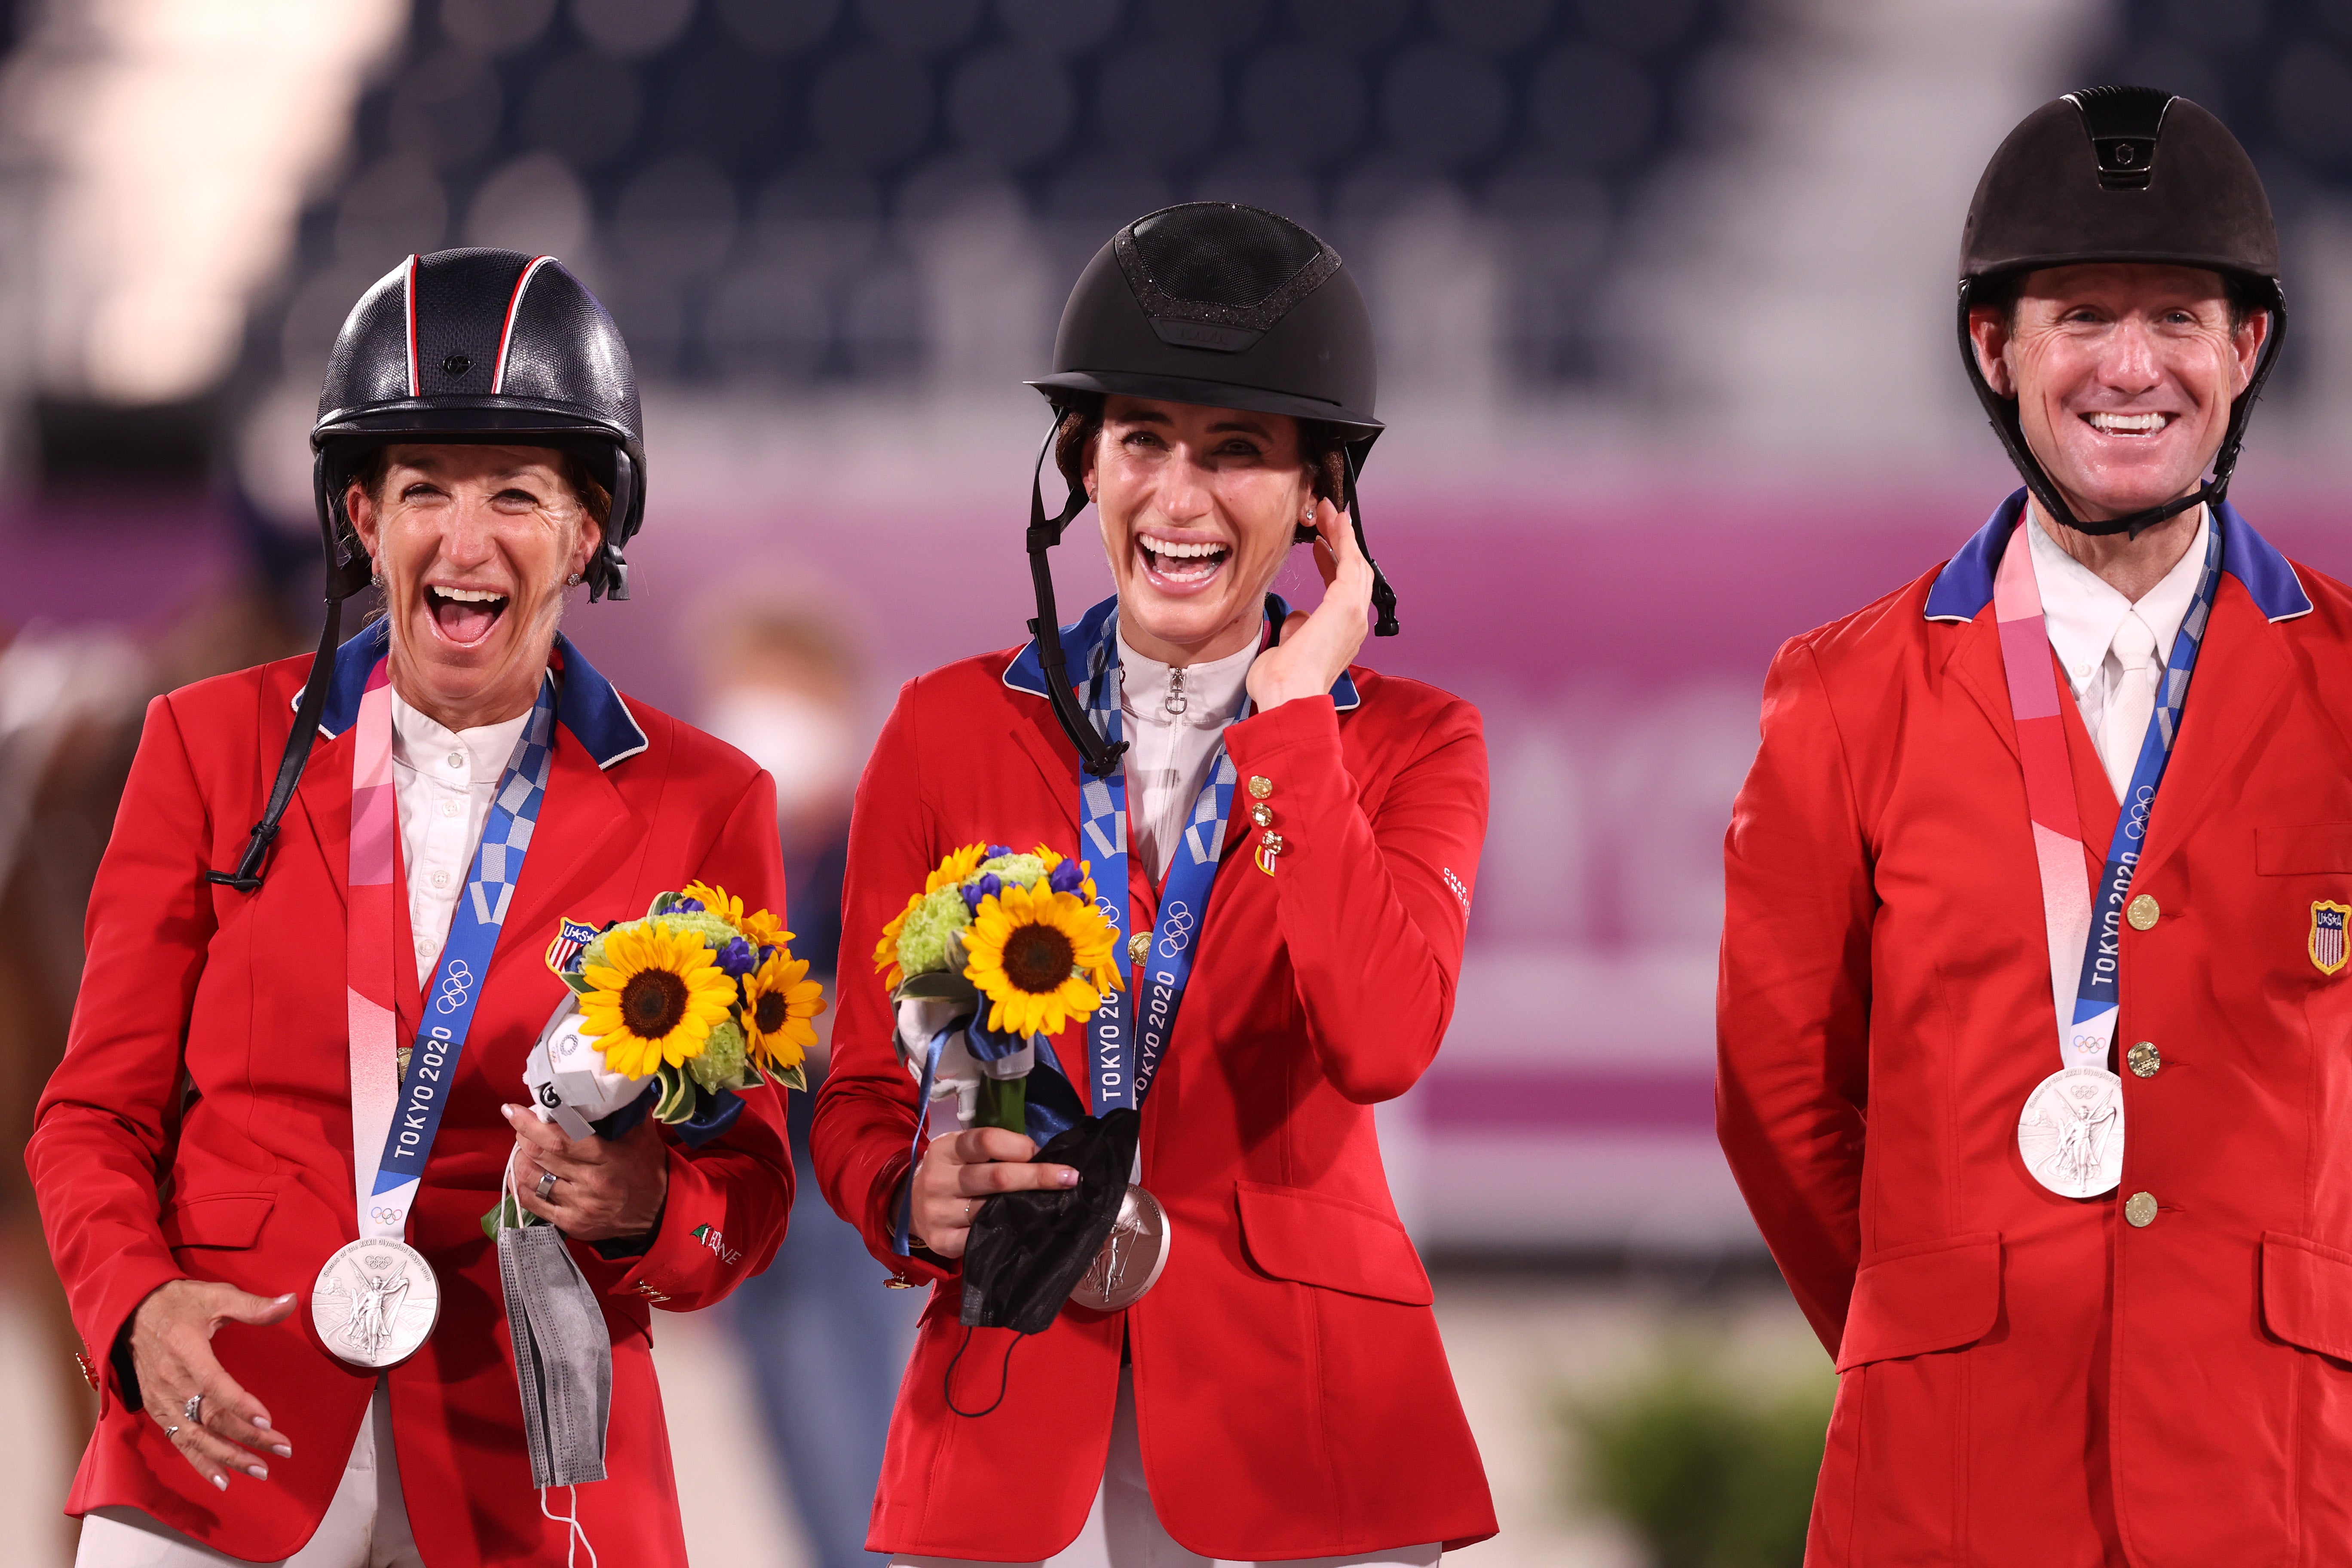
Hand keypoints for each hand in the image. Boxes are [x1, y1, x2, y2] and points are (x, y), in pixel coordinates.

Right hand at [127, 1280, 296, 1489]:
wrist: (132, 1311)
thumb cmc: (179, 1303)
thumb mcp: (216, 1294)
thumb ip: (252, 1305)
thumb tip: (290, 1301)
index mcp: (186, 1350)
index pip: (215, 1384)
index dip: (240, 1404)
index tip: (266, 1421)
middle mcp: (171, 1380)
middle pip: (211, 1416)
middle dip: (247, 1437)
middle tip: (282, 1449)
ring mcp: (161, 1399)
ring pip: (196, 1435)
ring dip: (228, 1456)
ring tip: (259, 1470)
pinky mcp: (156, 1408)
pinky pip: (179, 1440)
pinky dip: (199, 1462)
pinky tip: (222, 1479)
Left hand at [503, 1103, 668, 1241]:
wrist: (658, 1212)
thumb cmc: (647, 1166)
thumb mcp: (642, 1134)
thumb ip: (622, 1109)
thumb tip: (605, 1079)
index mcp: (608, 1158)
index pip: (560, 1139)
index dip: (531, 1124)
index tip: (513, 1109)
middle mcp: (590, 1184)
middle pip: (542, 1156)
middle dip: (523, 1136)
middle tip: (520, 1123)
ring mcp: (579, 1207)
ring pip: (532, 1179)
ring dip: (521, 1158)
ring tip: (523, 1146)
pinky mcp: (571, 1223)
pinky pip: (533, 1204)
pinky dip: (521, 1185)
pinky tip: (522, 1173)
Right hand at [908, 1127, 1078, 1259]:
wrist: (909, 1205)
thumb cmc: (950, 1172)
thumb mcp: (961, 1151)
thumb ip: (992, 1150)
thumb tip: (1041, 1154)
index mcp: (946, 1149)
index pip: (986, 1141)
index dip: (1019, 1145)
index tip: (1042, 1151)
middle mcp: (939, 1179)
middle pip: (997, 1177)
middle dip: (1038, 1176)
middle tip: (1070, 1177)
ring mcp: (939, 1213)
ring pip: (992, 1210)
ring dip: (1028, 1207)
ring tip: (1056, 1204)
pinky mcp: (942, 1242)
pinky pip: (981, 1238)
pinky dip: (1008, 1233)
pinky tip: (1028, 1230)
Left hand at [1245, 495, 1372, 711]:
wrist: (1289, 695)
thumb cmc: (1282, 683)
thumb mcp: (1289, 648)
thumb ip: (1297, 629)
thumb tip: (1297, 617)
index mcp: (1342, 635)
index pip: (1342, 590)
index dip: (1333, 563)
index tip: (1320, 545)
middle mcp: (1355, 624)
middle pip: (1355, 572)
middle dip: (1341, 542)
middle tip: (1326, 519)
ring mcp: (1355, 614)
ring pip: (1355, 564)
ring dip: (1342, 535)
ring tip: (1328, 512)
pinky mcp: (1346, 604)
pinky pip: (1350, 562)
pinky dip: (1343, 539)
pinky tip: (1334, 521)